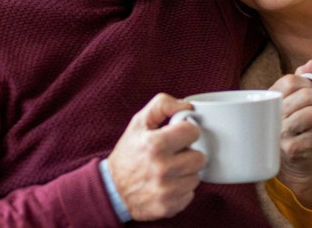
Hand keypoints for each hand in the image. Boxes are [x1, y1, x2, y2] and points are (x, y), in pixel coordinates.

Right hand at [107, 93, 205, 220]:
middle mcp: (162, 168)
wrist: (112, 190)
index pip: (193, 132)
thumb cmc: (128, 153)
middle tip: (174, 155)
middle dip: (189, 154)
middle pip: (200, 157)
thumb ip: (162, 106)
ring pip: (196, 176)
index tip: (179, 136)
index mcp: (155, 144)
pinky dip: (181, 189)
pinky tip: (168, 184)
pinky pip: (190, 194)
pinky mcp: (169, 206)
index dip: (187, 132)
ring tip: (170, 170)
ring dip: (186, 173)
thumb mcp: (139, 123)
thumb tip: (188, 106)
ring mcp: (166, 190)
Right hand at [269, 59, 311, 207]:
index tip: (310, 88)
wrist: (293, 164)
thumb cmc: (295, 126)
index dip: (307, 81)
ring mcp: (281, 133)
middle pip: (305, 95)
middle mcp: (272, 116)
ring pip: (311, 113)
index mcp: (270, 99)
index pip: (291, 79)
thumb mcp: (293, 100)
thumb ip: (302, 78)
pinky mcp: (293, 148)